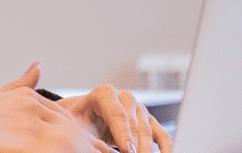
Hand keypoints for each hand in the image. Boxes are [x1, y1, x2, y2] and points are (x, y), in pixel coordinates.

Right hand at [0, 63, 113, 152]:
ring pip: (69, 139)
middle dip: (87, 144)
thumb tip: (38, 64)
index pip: (64, 118)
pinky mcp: (29, 141)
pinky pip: (59, 144)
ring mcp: (31, 125)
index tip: (88, 146)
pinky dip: (72, 147)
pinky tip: (77, 149)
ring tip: (99, 152)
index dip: (76, 137)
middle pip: (72, 129)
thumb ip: (20, 84)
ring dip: (83, 146)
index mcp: (28, 99)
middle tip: (104, 151)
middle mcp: (32, 108)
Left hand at [55, 83, 171, 152]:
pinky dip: (165, 147)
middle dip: (136, 147)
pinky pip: (160, 134)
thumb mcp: (76, 124)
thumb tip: (93, 146)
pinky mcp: (148, 120)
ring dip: (148, 150)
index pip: (117, 115)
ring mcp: (139, 108)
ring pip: (147, 132)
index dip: (123, 135)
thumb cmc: (78, 120)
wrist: (84, 114)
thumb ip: (83, 132)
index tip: (127, 151)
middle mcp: (125, 97)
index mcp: (105, 94)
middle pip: (134, 125)